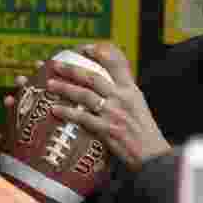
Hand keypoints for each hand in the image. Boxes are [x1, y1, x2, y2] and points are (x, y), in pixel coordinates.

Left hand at [45, 43, 170, 170]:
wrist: (152, 154)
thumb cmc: (144, 131)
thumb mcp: (138, 105)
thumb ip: (123, 92)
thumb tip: (103, 85)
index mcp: (131, 89)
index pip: (117, 64)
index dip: (100, 53)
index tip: (85, 48)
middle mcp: (122, 97)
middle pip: (93, 77)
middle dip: (72, 69)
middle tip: (56, 64)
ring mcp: (114, 113)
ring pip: (85, 95)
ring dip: (65, 88)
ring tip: (50, 84)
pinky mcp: (107, 130)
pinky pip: (82, 118)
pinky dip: (67, 113)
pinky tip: (55, 109)